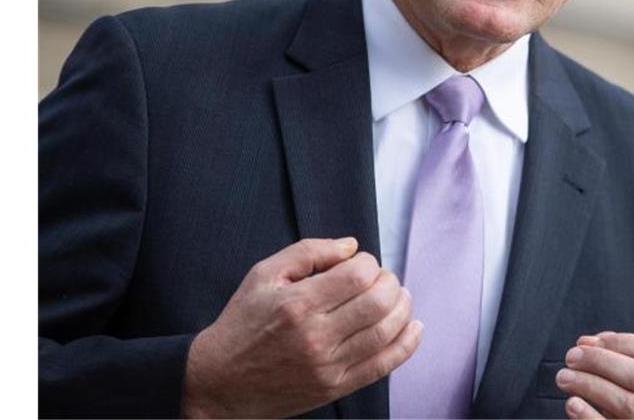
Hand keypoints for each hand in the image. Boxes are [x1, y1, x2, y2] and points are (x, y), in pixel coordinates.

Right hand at [181, 237, 422, 417]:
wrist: (220, 383)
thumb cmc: (243, 322)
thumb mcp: (264, 275)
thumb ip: (309, 252)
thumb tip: (351, 246)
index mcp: (298, 304)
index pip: (358, 275)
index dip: (368, 262)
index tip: (358, 264)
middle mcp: (316, 337)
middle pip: (379, 301)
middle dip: (389, 281)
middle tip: (381, 278)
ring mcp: (328, 366)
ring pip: (387, 332)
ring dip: (403, 307)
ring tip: (398, 296)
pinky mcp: (335, 388)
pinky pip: (384, 365)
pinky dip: (407, 344)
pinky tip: (414, 326)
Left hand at [555, 332, 633, 418]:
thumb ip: (622, 359)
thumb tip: (586, 342)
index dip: (621, 342)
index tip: (590, 342)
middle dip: (600, 361)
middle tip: (571, 356)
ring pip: (627, 402)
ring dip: (590, 384)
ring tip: (564, 377)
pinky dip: (589, 416)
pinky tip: (572, 403)